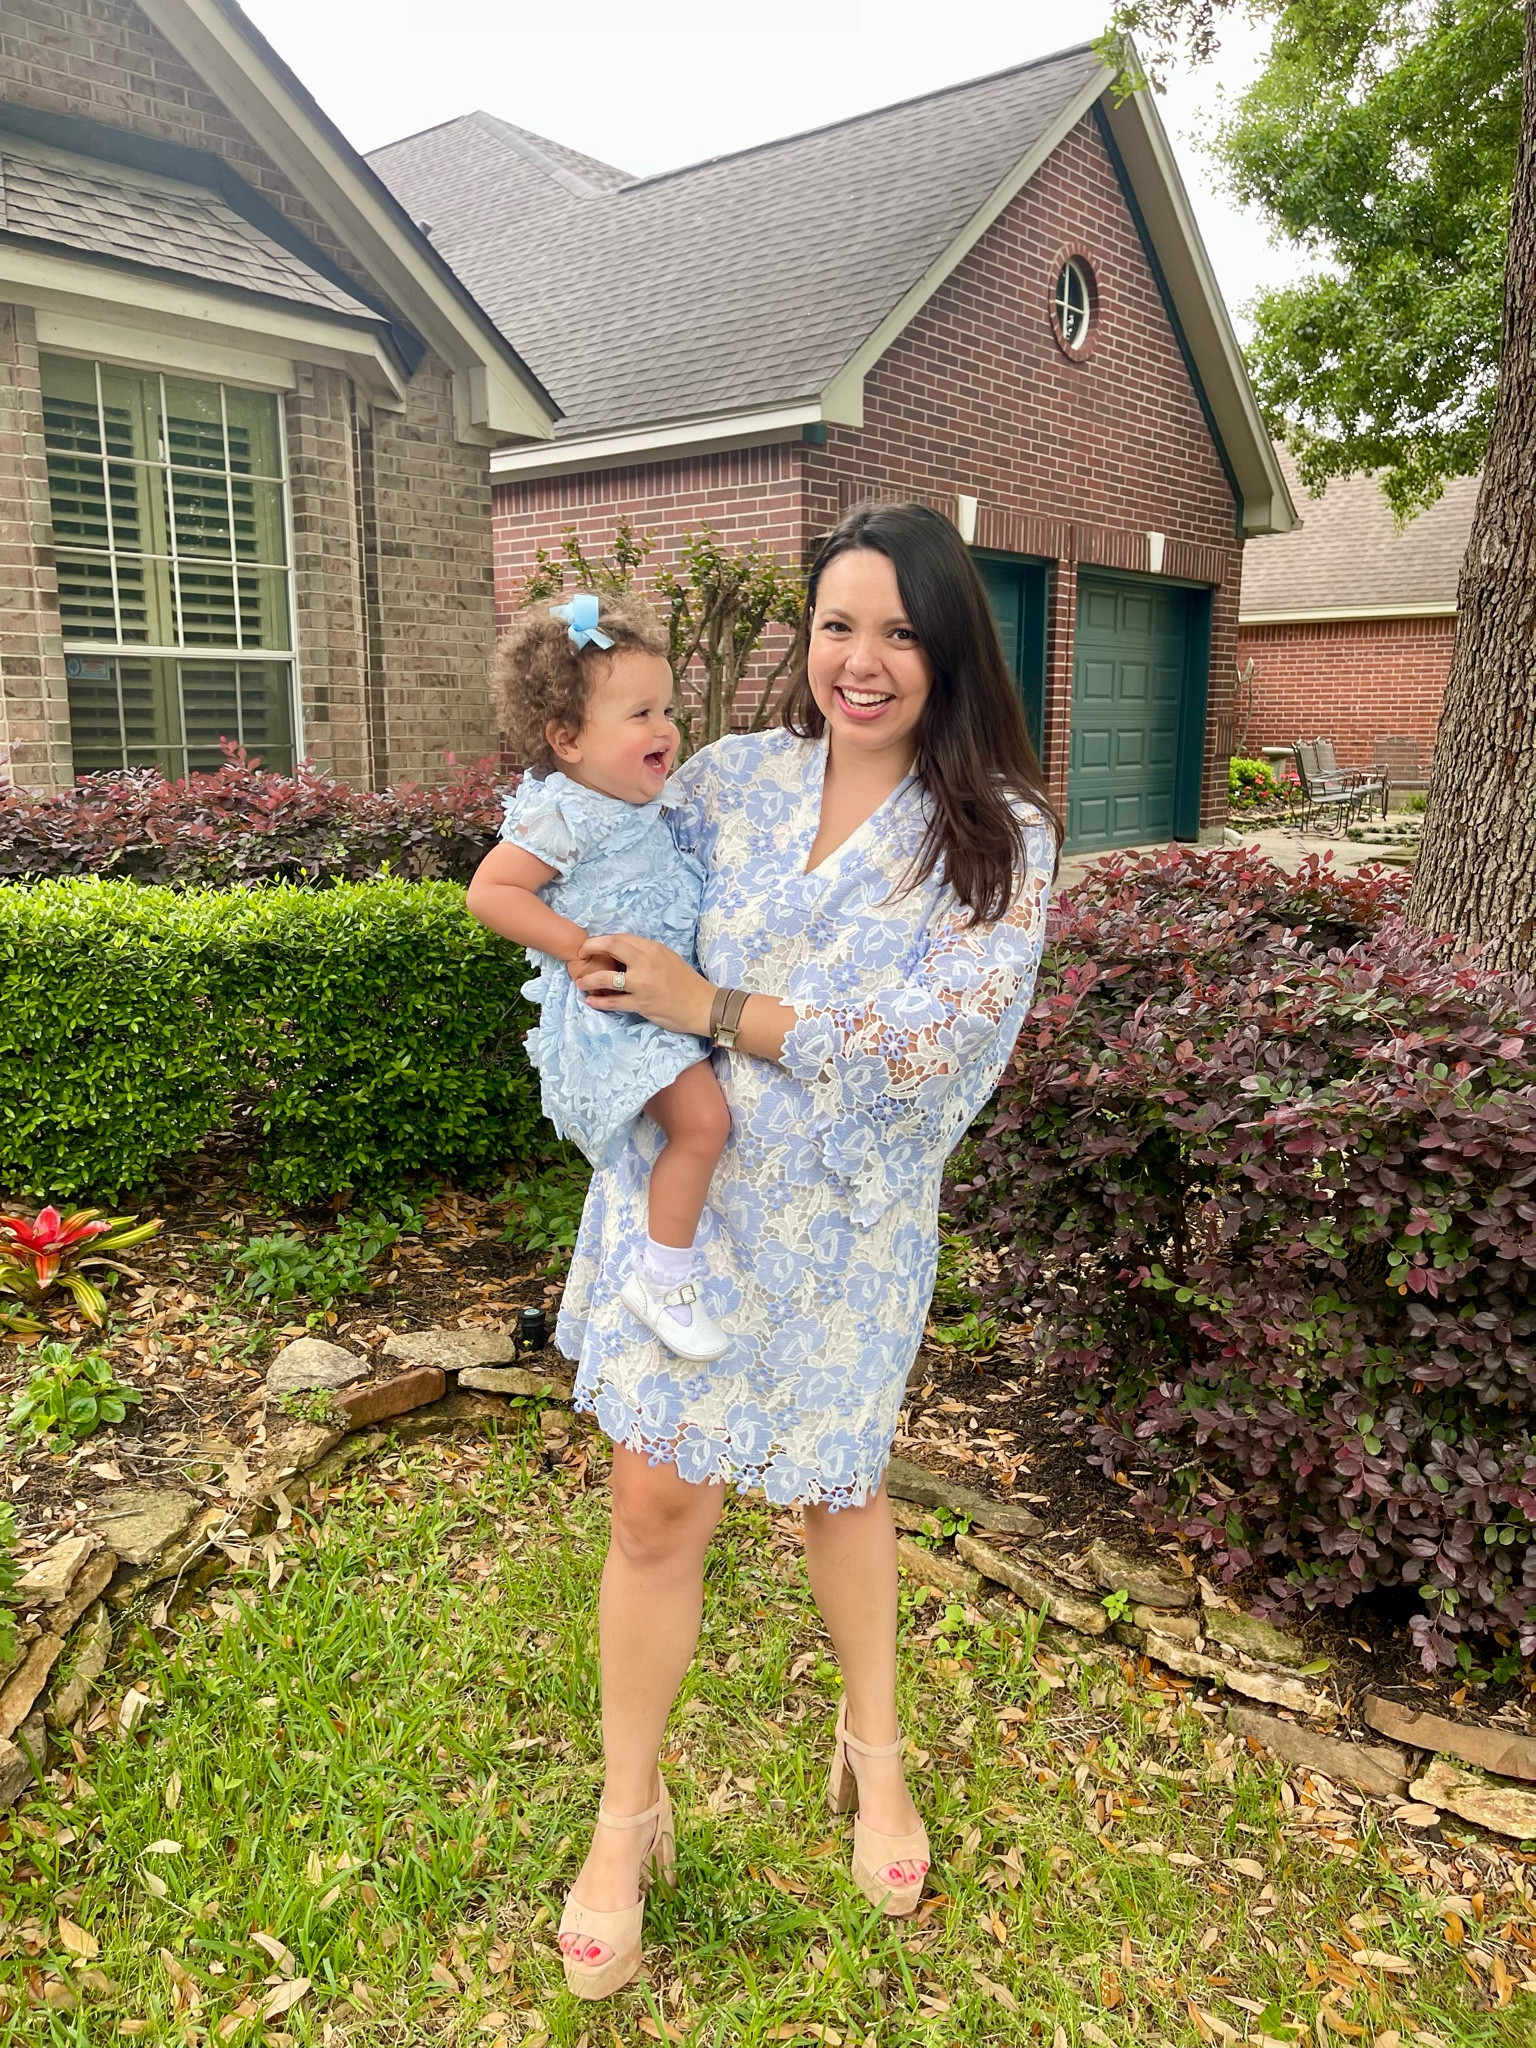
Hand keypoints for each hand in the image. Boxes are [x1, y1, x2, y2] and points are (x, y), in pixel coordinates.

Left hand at [573, 932, 714, 1038]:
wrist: (702, 1006)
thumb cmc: (686, 982)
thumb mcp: (668, 958)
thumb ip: (646, 953)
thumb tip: (623, 951)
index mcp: (654, 949)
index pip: (622, 938)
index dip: (603, 940)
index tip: (593, 945)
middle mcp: (646, 962)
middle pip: (612, 946)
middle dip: (591, 948)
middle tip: (580, 954)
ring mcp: (642, 984)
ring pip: (606, 978)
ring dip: (589, 980)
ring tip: (580, 982)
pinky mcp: (641, 1004)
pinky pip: (613, 1002)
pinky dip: (598, 1001)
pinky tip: (590, 1001)